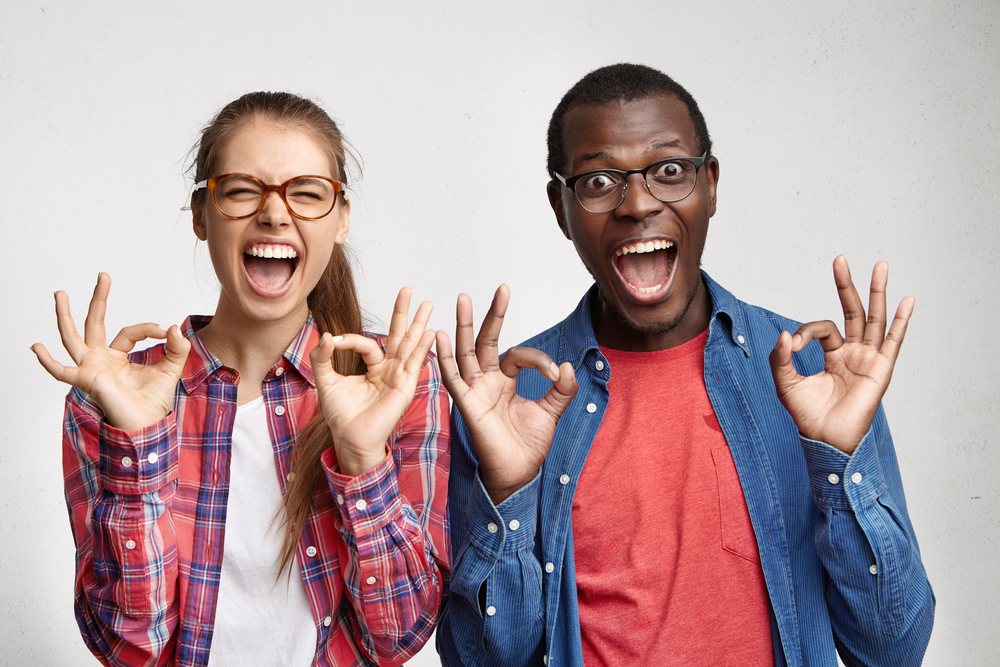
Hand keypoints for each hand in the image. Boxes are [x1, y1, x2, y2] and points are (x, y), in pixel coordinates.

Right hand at [31, 273, 190, 431]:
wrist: (148, 425)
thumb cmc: (154, 401)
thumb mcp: (172, 368)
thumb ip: (177, 348)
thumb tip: (174, 327)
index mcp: (118, 357)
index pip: (129, 332)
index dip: (148, 328)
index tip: (165, 330)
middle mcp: (101, 360)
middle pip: (95, 323)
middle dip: (98, 299)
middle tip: (103, 275)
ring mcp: (90, 368)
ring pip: (72, 338)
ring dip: (65, 316)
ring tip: (60, 293)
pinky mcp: (86, 380)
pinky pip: (61, 371)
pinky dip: (48, 361)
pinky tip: (36, 347)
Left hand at [311, 287, 435, 477]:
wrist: (350, 439)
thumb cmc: (340, 416)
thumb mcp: (326, 381)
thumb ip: (323, 357)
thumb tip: (327, 335)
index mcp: (374, 368)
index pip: (368, 343)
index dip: (351, 339)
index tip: (334, 342)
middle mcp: (390, 370)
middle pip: (399, 335)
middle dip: (404, 312)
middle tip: (409, 289)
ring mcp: (400, 377)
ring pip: (410, 345)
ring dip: (419, 323)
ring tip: (428, 303)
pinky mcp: (405, 387)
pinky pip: (415, 363)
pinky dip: (422, 347)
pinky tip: (430, 332)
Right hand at [435, 285, 577, 504]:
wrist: (518, 473)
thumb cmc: (528, 446)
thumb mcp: (551, 412)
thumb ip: (561, 389)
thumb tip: (568, 366)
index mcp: (505, 381)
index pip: (518, 355)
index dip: (539, 360)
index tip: (556, 374)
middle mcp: (487, 381)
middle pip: (486, 341)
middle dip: (493, 314)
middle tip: (501, 288)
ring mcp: (474, 391)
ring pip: (466, 352)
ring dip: (464, 325)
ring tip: (463, 299)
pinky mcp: (466, 404)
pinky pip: (452, 378)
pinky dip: (445, 358)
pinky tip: (440, 337)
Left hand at [769, 256, 913, 453]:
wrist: (825, 440)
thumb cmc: (807, 416)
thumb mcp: (785, 383)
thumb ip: (780, 358)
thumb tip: (784, 334)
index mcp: (833, 354)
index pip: (822, 329)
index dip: (805, 332)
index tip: (791, 346)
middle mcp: (854, 353)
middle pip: (853, 311)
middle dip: (847, 285)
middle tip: (840, 259)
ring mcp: (869, 359)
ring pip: (874, 319)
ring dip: (877, 292)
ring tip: (881, 265)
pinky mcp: (880, 370)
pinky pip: (893, 341)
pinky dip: (900, 321)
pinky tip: (906, 301)